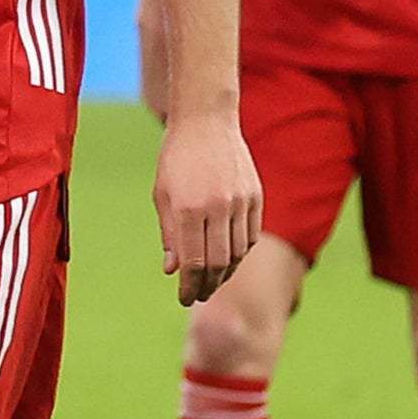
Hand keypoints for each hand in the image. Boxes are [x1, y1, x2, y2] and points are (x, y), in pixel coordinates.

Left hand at [153, 112, 264, 307]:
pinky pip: (251, 235)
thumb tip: (172, 270)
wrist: (206, 120)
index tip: (184, 298)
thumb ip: (169, 235)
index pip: (193, 263)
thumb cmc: (176, 158)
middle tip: (199, 296)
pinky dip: (240, 252)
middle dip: (207, 286)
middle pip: (218, 263)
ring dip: (226, 273)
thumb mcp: (162, 195)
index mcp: (188, 208)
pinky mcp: (255, 195)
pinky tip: (230, 259)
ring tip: (213, 281)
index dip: (189, 287)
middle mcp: (217, 207)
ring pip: (238, 252)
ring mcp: (239, 201)